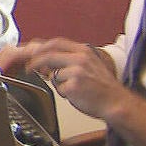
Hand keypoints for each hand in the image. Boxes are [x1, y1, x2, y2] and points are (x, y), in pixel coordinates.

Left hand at [0, 38, 125, 120]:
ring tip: (72, 88)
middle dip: (35, 61)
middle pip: (49, 54)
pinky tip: (77, 95)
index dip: (40, 47)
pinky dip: (64, 93)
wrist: (116, 103)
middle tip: (29, 68)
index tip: (30, 52)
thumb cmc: (102, 87)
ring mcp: (77, 71)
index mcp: (83, 51)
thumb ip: (68, 61)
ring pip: (53, 73)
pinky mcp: (75, 84)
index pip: (56, 43)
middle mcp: (81, 58)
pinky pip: (59, 88)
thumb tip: (45, 64)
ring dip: (58, 83)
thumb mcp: (87, 66)